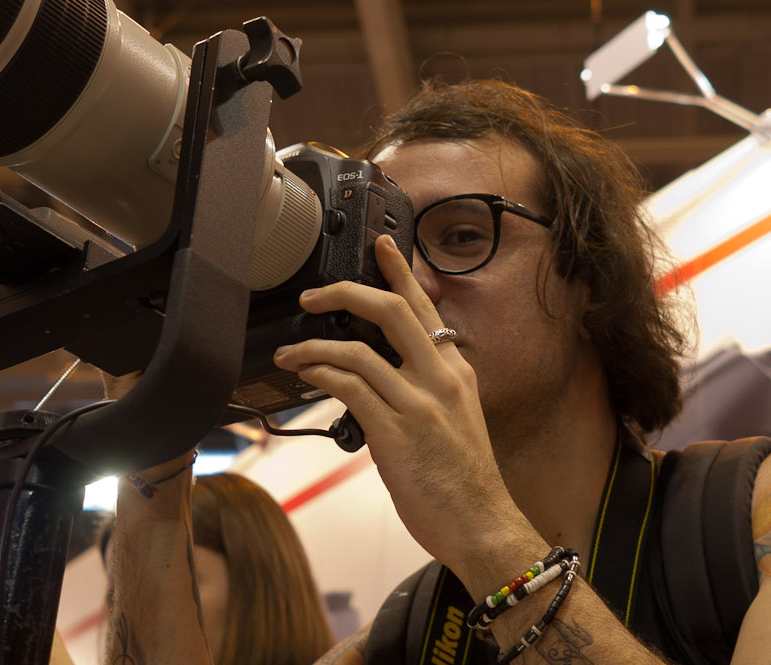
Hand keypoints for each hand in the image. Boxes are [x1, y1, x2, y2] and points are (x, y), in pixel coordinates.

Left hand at [271, 236, 540, 588]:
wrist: (480, 523)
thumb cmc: (462, 481)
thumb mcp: (456, 420)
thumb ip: (427, 390)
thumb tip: (384, 374)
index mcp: (456, 372)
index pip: (425, 308)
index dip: (400, 272)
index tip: (381, 245)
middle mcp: (440, 378)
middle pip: (391, 311)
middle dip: (346, 292)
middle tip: (312, 295)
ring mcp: (418, 403)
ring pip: (358, 350)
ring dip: (313, 345)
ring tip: (290, 352)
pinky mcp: (395, 431)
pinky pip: (349, 387)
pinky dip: (321, 374)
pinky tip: (305, 376)